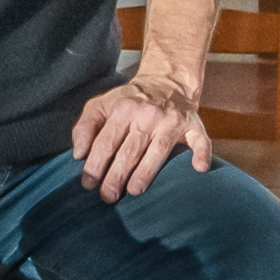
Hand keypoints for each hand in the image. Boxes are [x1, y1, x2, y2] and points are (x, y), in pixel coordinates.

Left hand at [69, 69, 212, 202]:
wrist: (167, 82)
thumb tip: (78, 154)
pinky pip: (200, 141)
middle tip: (107, 196)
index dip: (95, 164)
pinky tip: (198, 168)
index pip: (106, 141)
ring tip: (133, 191)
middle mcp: (147, 115)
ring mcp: (171, 121)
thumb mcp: (101, 104)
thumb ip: (85, 126)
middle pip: (130, 150)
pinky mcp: (193, 126)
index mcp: (123, 109)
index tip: (88, 184)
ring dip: (145, 173)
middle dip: (116, 176)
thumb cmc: (130, 101)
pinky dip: (202, 154)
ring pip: (158, 151)